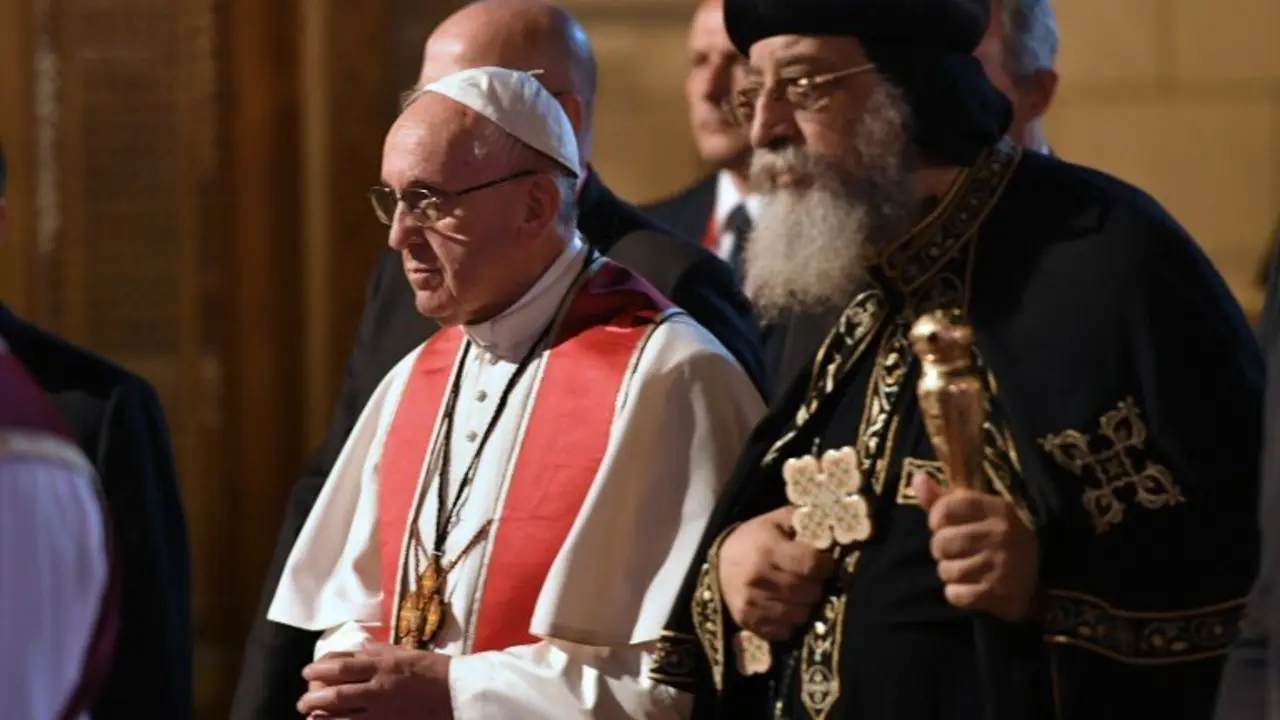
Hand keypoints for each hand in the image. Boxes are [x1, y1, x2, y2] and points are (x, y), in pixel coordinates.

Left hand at [298, 643, 453, 719]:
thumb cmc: (434, 670)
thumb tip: (357, 650)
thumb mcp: (406, 653)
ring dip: (321, 718)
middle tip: (302, 701)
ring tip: (310, 718)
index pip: (342, 667)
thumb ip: (380, 651)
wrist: (459, 694)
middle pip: (337, 695)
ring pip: (342, 718)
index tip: (307, 672)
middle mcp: (380, 689)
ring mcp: (384, 712)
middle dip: (313, 698)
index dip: (319, 670)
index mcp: (384, 666)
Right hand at [717, 506, 833, 640]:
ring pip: (800, 614)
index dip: (825, 565)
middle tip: (812, 579)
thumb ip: (803, 520)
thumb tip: (830, 528)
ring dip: (805, 605)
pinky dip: (791, 621)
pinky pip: (785, 630)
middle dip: (817, 585)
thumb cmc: (753, 540)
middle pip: (809, 592)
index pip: (812, 565)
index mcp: (767, 548)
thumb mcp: (775, 521)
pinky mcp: (748, 620)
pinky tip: (786, 607)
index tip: (824, 563)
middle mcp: (759, 577)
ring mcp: (752, 601)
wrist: (718, 565)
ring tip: (800, 593)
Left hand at [913, 473, 1039, 621]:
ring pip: (946, 570)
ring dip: (950, 572)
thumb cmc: (997, 537)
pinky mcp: (996, 594)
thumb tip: (917, 478)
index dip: (936, 518)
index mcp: (996, 509)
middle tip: (957, 550)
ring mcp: (999, 566)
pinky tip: (973, 586)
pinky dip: (958, 593)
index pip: (945, 509)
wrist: (1039, 576)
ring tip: (967, 568)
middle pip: (941, 542)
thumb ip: (944, 497)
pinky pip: (954, 595)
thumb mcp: (977, 512)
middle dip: (942, 549)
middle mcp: (999, 535)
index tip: (944, 524)